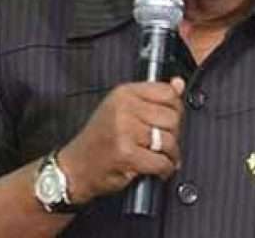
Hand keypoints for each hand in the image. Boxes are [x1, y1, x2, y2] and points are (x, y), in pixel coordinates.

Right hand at [58, 77, 185, 204]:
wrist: (75, 168)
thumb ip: (153, 97)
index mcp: (124, 93)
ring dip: (170, 154)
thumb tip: (178, 84)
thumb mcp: (123, 110)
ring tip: (160, 156)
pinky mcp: (126, 154)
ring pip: (169, 140)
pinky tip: (158, 169)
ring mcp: (124, 131)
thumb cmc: (100, 140)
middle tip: (163, 142)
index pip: (167, 92)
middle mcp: (123, 108)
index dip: (175, 109)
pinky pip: (161, 161)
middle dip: (174, 134)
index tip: (169, 120)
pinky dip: (165, 169)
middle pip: (172, 117)